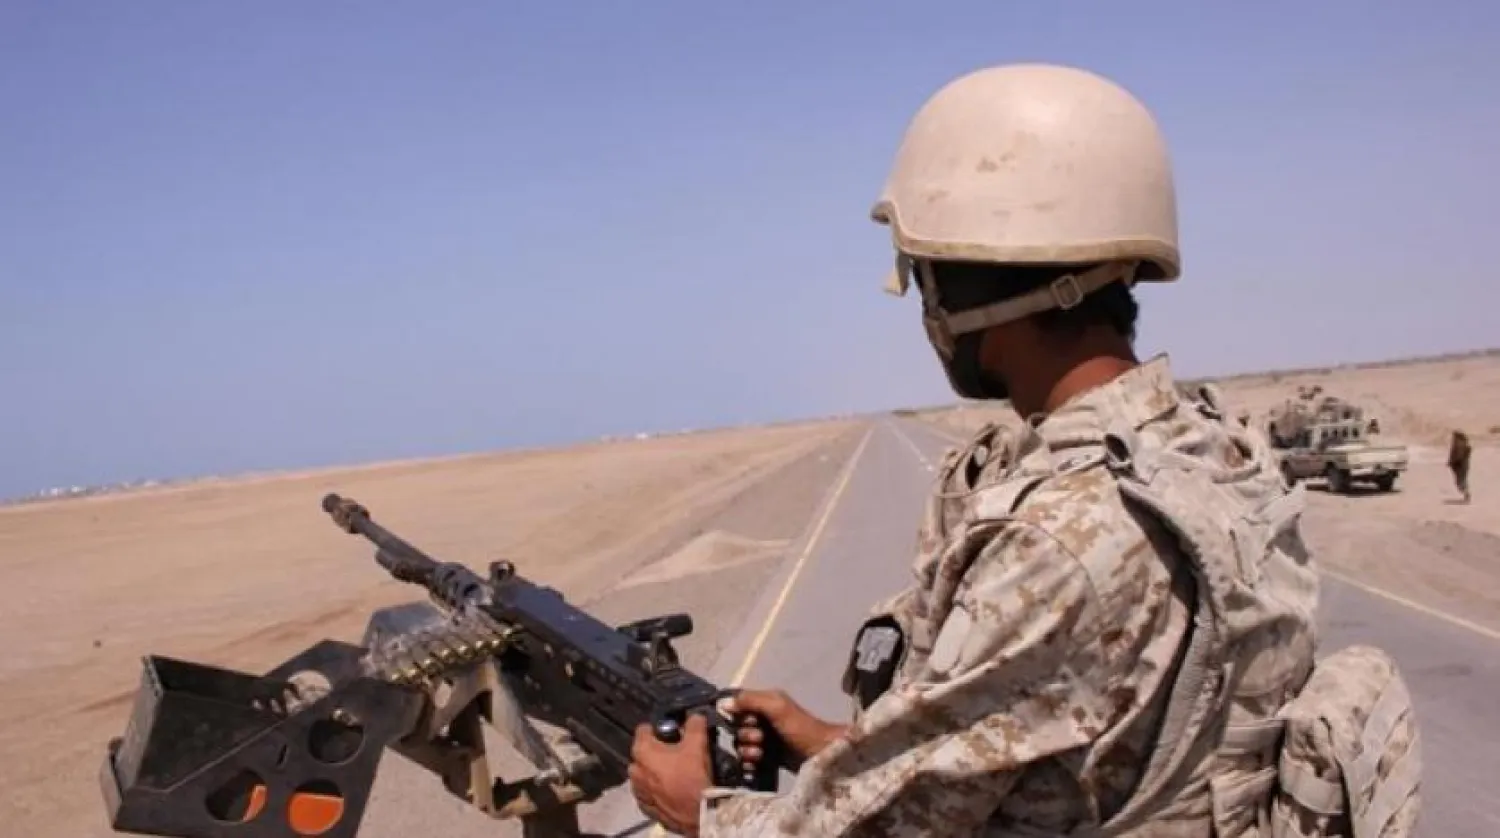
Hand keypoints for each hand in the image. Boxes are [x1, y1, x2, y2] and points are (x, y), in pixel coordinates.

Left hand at [628, 714, 712, 836]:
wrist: (699, 813)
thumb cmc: (693, 776)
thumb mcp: (698, 743)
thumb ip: (694, 724)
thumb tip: (694, 716)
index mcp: (643, 751)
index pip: (643, 730)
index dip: (657, 728)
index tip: (669, 731)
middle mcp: (635, 771)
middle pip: (643, 753)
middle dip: (656, 751)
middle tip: (676, 752)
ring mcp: (639, 791)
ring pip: (644, 775)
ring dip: (655, 772)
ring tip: (675, 773)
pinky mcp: (646, 808)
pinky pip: (649, 793)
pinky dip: (657, 790)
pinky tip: (673, 790)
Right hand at [724, 689, 847, 772]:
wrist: (821, 756)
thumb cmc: (800, 728)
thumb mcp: (776, 707)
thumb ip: (750, 701)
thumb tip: (723, 703)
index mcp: (765, 703)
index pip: (737, 706)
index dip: (737, 715)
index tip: (748, 721)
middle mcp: (762, 720)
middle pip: (737, 728)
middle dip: (746, 735)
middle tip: (761, 739)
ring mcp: (764, 741)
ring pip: (741, 746)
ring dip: (747, 751)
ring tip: (761, 754)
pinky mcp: (767, 759)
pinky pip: (747, 761)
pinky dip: (749, 763)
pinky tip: (757, 764)